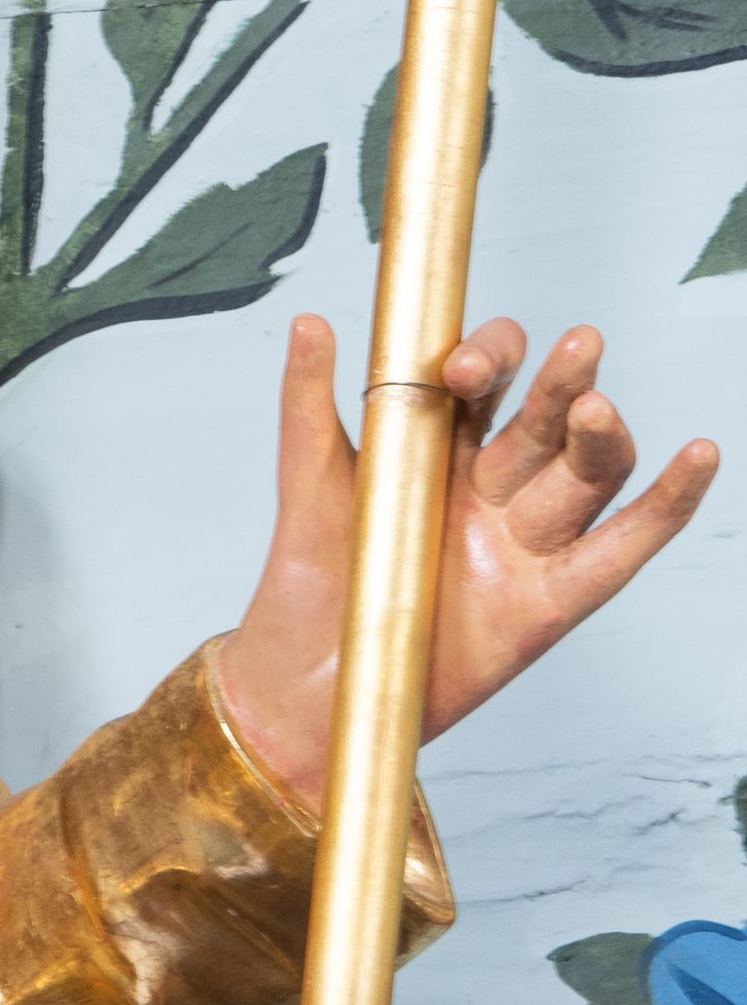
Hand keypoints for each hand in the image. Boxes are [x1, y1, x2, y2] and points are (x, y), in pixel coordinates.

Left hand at [218, 314, 716, 806]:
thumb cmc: (309, 581)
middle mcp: (493, 487)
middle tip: (578, 345)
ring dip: (600, 435)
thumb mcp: (307, 483)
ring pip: (585, 474)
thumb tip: (309, 321)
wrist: (305, 683)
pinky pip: (622, 548)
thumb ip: (310, 404)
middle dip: (562, 383)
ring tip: (595, 410)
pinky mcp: (551, 601)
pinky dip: (667, 504)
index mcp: (441, 448)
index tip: (463, 370)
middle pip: (546, 421)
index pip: (486, 385)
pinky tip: (699, 454)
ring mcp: (526, 541)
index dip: (488, 362)